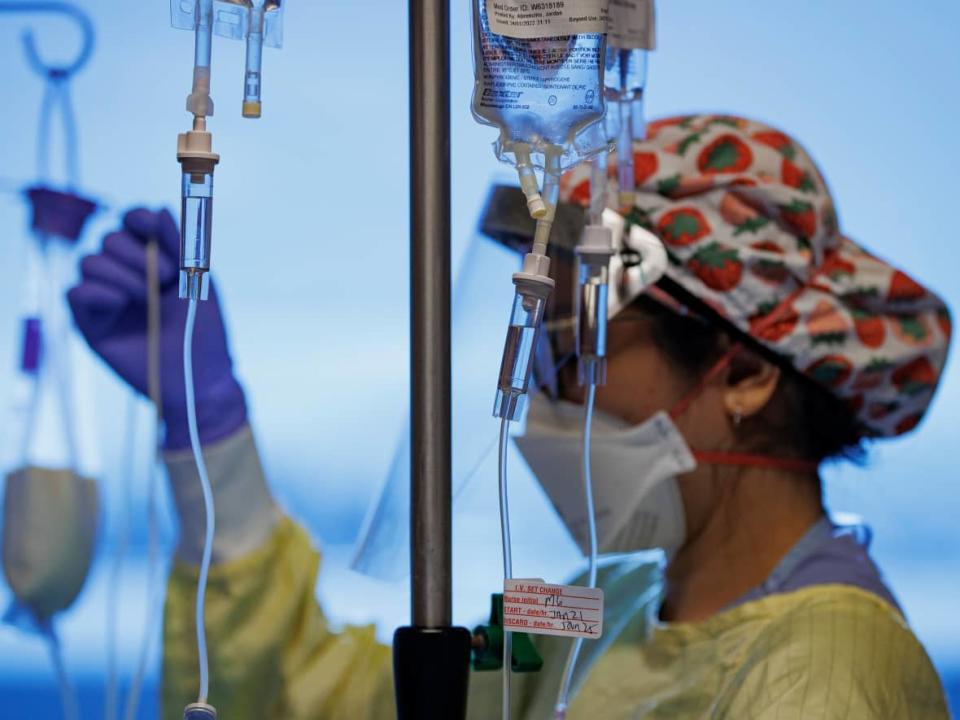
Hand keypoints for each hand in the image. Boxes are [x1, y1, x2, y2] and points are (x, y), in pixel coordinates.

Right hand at [68, 208, 246, 449]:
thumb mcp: (197, 281)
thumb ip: (180, 244)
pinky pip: (76, 291)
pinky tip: (122, 304)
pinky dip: (99, 291)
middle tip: (167, 279)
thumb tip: (160, 207)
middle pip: (109, 238)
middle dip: (140, 254)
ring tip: (148, 297)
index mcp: (153, 261)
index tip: (157, 231)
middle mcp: (125, 275)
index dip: (139, 219)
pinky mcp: (90, 324)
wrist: (198, 375)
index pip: (130, 222)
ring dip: (123, 273)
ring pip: (90, 260)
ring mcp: (106, 299)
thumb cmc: (203, 331)